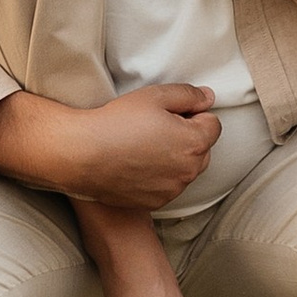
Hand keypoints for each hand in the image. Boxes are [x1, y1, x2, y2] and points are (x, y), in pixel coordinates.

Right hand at [0, 82, 220, 208]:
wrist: (83, 154)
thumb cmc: (118, 121)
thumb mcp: (155, 96)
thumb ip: (188, 95)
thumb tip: (209, 98)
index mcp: (194, 142)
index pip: (213, 125)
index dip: (193, 114)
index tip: (170, 113)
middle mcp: (189, 170)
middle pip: (202, 149)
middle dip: (188, 138)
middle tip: (156, 128)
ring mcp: (173, 189)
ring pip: (185, 170)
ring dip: (175, 159)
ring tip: (144, 146)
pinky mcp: (156, 202)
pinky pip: (168, 186)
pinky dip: (160, 176)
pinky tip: (137, 164)